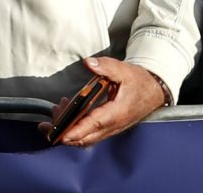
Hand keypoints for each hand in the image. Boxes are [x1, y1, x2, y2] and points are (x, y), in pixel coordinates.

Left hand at [40, 55, 165, 147]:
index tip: (60, 133)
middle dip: (64, 134)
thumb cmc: (139, 82)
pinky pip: (89, 135)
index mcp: (117, 112)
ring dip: (68, 131)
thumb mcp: (124, 70)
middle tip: (48, 124)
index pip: (93, 125)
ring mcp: (110, 129)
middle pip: (85, 138)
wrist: (154, 91)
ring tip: (57, 113)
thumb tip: (89, 63)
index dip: (75, 130)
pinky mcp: (108, 128)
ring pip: (85, 139)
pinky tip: (67, 114)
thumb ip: (106, 66)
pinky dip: (75, 129)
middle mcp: (113, 125)